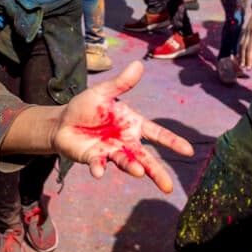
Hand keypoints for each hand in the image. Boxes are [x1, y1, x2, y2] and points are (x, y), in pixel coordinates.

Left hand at [53, 61, 193, 190]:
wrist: (62, 121)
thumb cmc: (86, 106)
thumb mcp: (103, 92)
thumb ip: (121, 83)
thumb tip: (139, 64)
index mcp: (133, 124)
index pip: (157, 134)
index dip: (172, 142)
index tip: (189, 151)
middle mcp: (126, 142)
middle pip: (145, 158)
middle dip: (156, 172)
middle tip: (168, 187)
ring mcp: (111, 152)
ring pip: (125, 162)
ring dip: (131, 167)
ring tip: (138, 172)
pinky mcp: (94, 159)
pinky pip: (99, 164)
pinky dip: (99, 168)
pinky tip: (99, 172)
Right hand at [240, 6, 251, 69]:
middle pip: (250, 46)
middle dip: (248, 58)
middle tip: (248, 68)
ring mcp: (248, 30)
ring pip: (243, 44)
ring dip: (242, 56)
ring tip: (242, 65)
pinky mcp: (245, 30)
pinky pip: (240, 41)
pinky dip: (238, 50)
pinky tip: (238, 58)